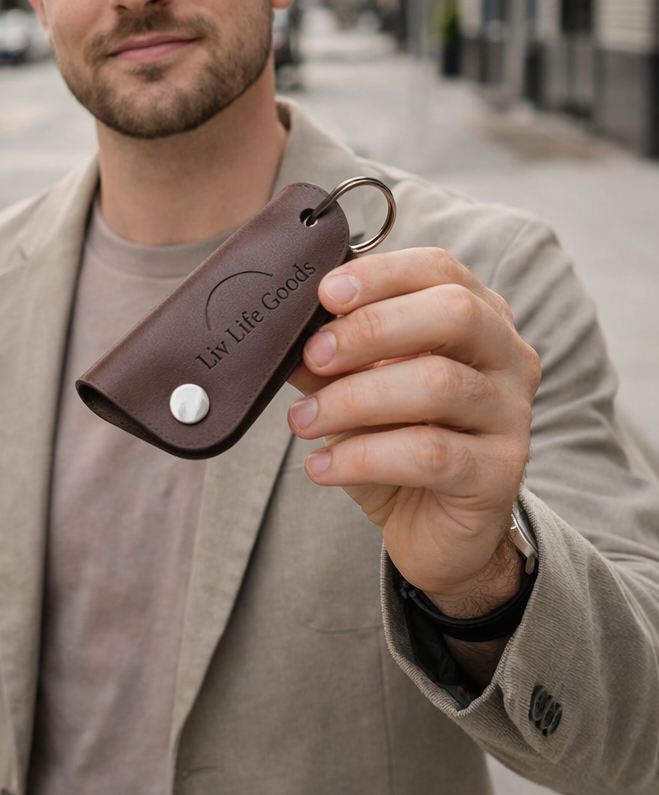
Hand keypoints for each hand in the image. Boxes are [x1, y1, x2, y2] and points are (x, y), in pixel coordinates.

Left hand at [287, 247, 540, 614]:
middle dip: (371, 328)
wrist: (431, 525)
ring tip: (302, 420)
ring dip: (353, 398)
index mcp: (476, 316)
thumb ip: (330, 355)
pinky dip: (361, 456)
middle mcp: (507, 356)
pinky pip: (428, 453)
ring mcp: (511, 414)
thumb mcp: (356, 386)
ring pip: (437, 384)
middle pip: (453, 314)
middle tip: (313, 355)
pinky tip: (321, 467)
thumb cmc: (394, 437)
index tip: (325, 293)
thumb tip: (283, 329)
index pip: (440, 269)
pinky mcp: (500, 473)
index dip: (382, 274)